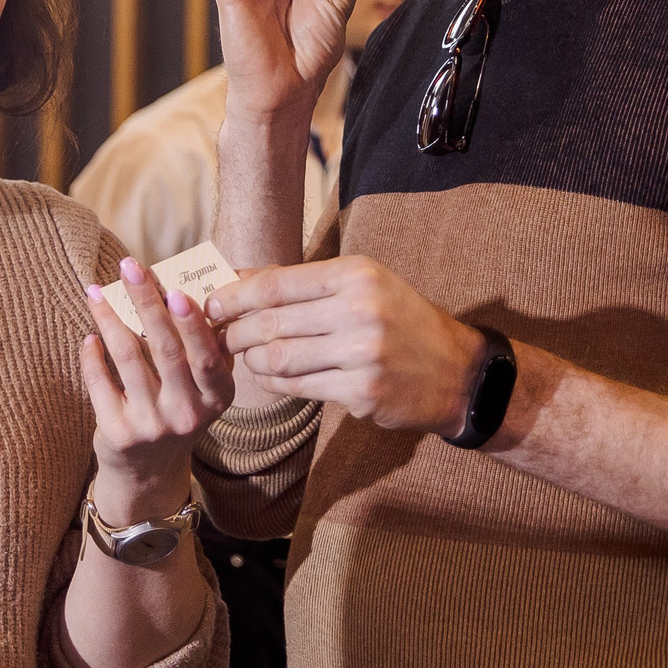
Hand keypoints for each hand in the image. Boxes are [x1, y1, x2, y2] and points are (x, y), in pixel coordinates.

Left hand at [80, 258, 238, 517]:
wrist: (149, 473)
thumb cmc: (177, 411)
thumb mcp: (201, 389)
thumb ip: (200, 348)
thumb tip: (181, 288)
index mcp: (216, 397)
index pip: (205, 356)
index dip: (191, 324)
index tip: (174, 290)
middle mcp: (187, 413)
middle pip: (165, 349)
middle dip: (146, 302)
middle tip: (129, 267)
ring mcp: (152, 425)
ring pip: (128, 358)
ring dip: (109, 319)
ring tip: (95, 292)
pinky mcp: (118, 433)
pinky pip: (100, 382)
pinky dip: (92, 355)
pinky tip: (90, 336)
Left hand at [205, 257, 488, 435]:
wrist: (456, 372)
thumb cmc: (399, 321)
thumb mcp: (362, 285)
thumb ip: (302, 282)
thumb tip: (237, 277)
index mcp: (356, 274)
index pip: (275, 283)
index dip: (234, 296)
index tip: (211, 304)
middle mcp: (360, 310)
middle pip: (270, 321)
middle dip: (234, 331)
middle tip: (219, 337)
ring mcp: (362, 354)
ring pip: (278, 357)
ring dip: (252, 360)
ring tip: (247, 357)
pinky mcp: (361, 392)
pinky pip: (297, 387)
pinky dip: (275, 384)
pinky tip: (271, 378)